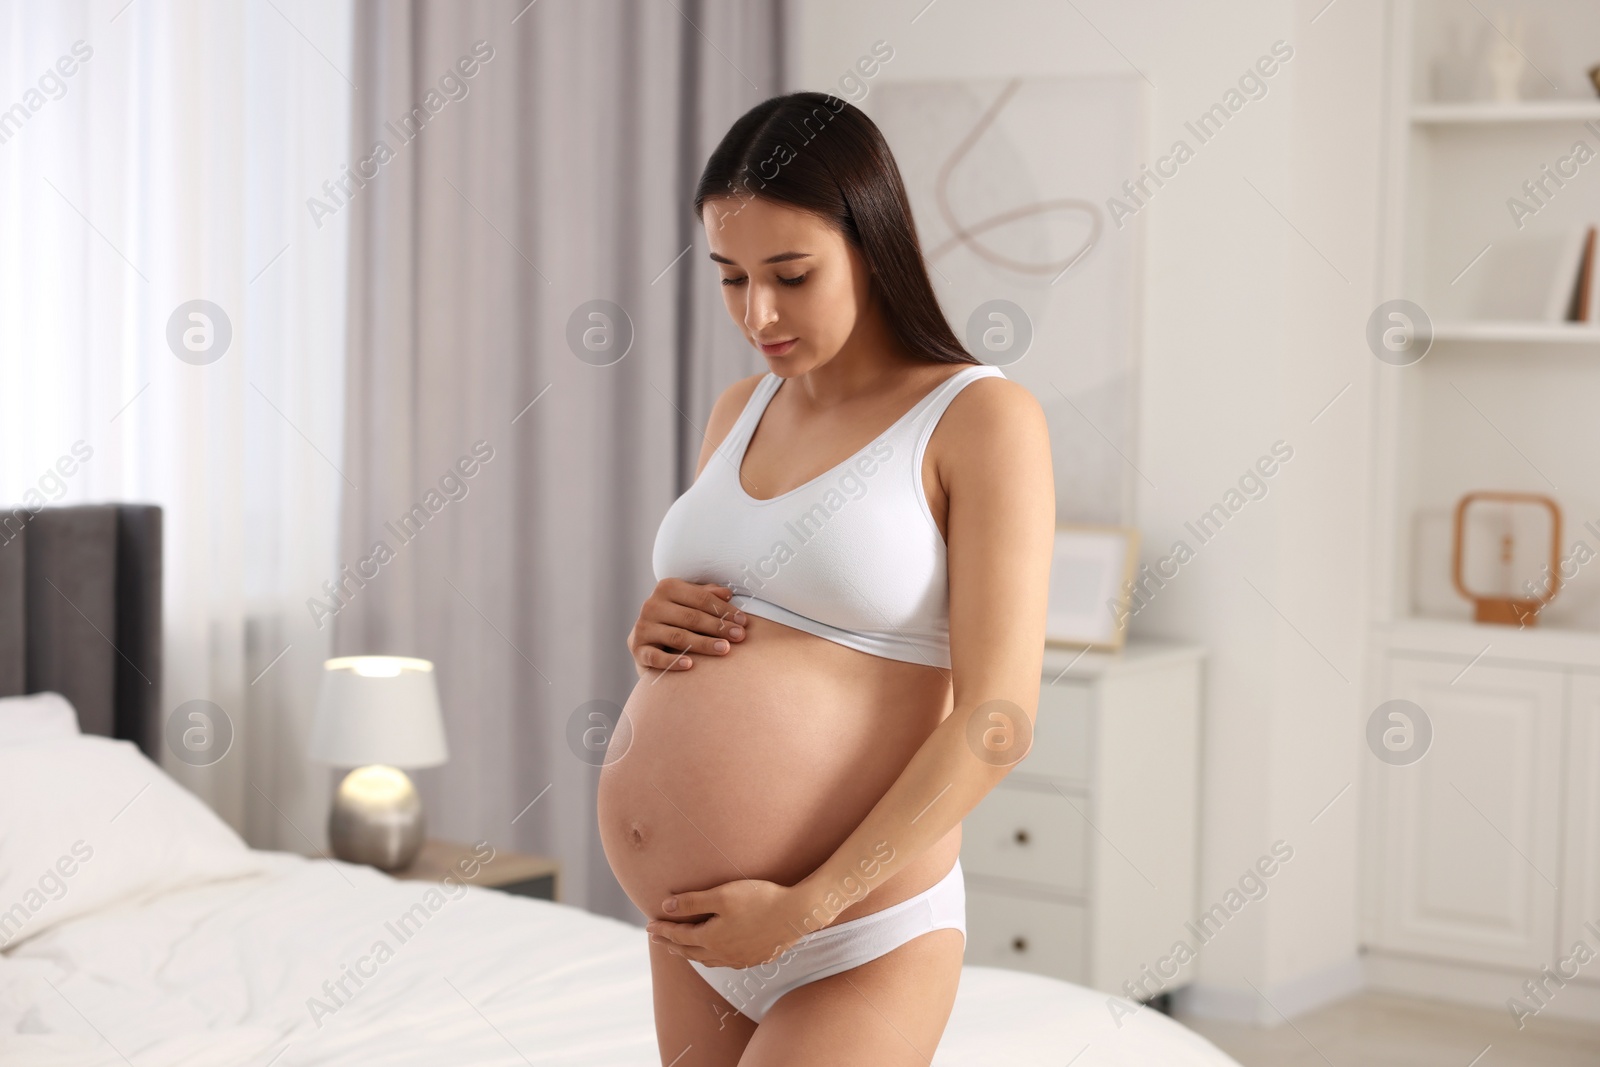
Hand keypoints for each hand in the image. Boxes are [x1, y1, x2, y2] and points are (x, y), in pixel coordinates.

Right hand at [627, 579, 747, 676]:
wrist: (648, 642)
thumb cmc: (677, 619)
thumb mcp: (690, 603)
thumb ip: (707, 595)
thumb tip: (728, 593)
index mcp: (667, 587)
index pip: (701, 598)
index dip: (724, 609)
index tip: (743, 621)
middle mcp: (652, 605)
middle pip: (691, 617)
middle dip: (718, 627)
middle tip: (740, 636)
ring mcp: (643, 627)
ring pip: (678, 636)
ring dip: (703, 644)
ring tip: (724, 649)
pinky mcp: (638, 648)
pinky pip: (657, 657)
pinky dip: (673, 662)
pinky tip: (690, 665)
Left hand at [645, 878, 820, 968]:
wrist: (797, 913)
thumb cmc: (759, 899)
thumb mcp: (722, 894)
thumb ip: (692, 902)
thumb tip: (665, 907)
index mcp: (711, 938)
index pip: (679, 936)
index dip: (662, 930)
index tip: (649, 925)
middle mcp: (722, 954)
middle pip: (689, 951)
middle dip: (671, 943)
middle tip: (657, 938)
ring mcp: (739, 959)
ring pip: (706, 960)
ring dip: (689, 953)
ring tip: (680, 948)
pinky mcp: (754, 959)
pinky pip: (724, 963)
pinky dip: (710, 958)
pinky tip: (714, 954)